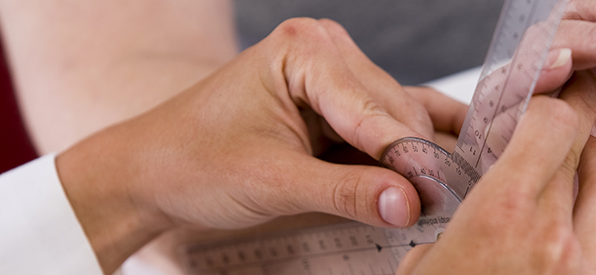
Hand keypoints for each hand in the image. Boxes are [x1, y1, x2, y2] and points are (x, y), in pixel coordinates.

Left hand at [56, 18, 439, 272]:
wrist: (153, 171)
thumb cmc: (193, 162)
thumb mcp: (270, 182)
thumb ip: (345, 192)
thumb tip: (409, 203)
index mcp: (302, 50)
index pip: (373, 109)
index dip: (407, 158)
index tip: (436, 200)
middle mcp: (324, 50)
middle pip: (395, 111)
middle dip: (413, 161)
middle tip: (435, 209)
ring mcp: (335, 74)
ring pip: (399, 119)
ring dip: (414, 160)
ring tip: (435, 201)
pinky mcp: (339, 102)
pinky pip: (388, 122)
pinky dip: (409, 148)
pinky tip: (441, 166)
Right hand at [396, 96, 595, 274]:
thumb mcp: (424, 267)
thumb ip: (459, 228)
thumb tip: (471, 220)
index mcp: (502, 214)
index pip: (551, 124)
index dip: (549, 108)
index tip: (542, 108)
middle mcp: (553, 236)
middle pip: (587, 154)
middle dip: (574, 139)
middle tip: (559, 140)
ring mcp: (583, 272)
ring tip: (577, 187)